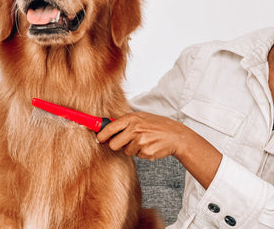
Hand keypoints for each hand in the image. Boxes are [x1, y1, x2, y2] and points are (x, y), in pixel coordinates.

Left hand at [97, 112, 222, 188]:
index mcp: (131, 118)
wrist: (175, 135)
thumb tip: (105, 129)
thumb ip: (124, 123)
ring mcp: (140, 140)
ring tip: (144, 140)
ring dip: (132, 148)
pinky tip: (149, 145)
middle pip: (113, 144)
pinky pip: (137, 155)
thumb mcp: (140, 118)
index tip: (97, 138)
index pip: (109, 127)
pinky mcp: (146, 151)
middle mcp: (134, 128)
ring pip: (126, 151)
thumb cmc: (157, 125)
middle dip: (116, 145)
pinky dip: (141, 152)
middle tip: (124, 141)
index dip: (101, 135)